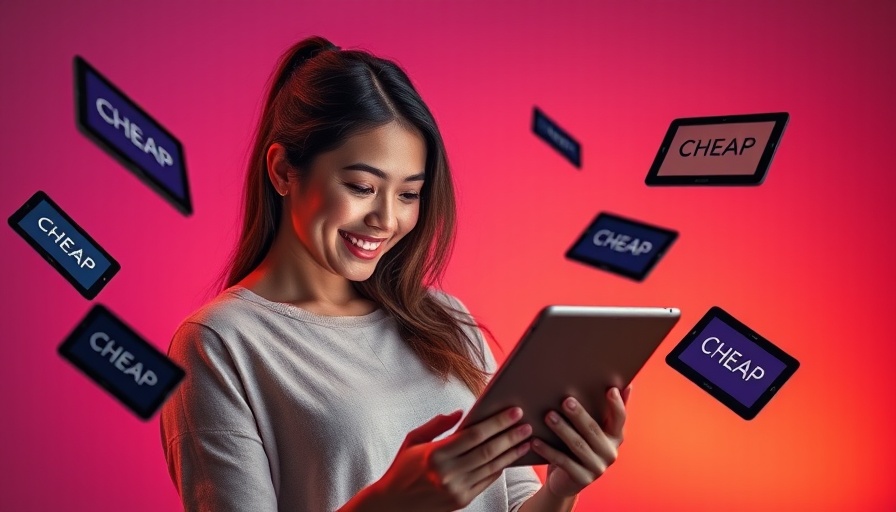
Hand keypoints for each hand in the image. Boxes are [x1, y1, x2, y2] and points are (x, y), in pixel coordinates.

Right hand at [371, 407, 533, 510]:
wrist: (393, 506)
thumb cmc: (403, 468)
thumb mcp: (413, 440)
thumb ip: (437, 425)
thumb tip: (462, 413)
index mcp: (436, 454)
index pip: (475, 435)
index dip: (497, 422)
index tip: (514, 411)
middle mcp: (448, 473)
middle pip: (488, 450)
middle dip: (511, 435)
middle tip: (527, 423)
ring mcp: (456, 489)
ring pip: (492, 467)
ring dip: (512, 453)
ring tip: (527, 440)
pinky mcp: (462, 501)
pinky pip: (487, 481)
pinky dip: (501, 467)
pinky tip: (511, 457)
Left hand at [530, 385, 631, 497]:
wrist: (565, 480)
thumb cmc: (578, 445)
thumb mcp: (591, 428)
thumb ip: (603, 409)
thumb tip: (623, 383)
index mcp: (615, 436)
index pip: (620, 418)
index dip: (617, 404)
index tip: (610, 389)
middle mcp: (610, 452)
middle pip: (594, 430)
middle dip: (579, 415)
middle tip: (566, 400)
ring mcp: (597, 467)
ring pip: (578, 445)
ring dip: (562, 429)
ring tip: (548, 416)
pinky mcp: (582, 479)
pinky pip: (563, 461)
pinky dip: (548, 450)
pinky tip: (535, 441)